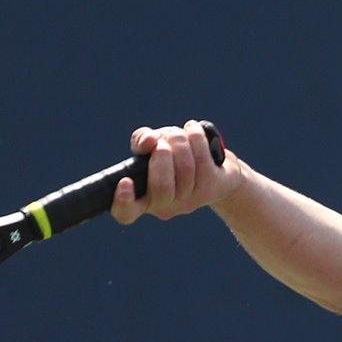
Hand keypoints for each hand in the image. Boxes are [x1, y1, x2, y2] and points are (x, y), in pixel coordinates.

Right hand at [110, 120, 244, 224]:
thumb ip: (141, 141)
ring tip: (179, 134)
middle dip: (162, 155)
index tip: (125, 181)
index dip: (122, 202)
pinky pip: (202, 159)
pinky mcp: (212, 188)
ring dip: (179, 141)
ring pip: (185, 169)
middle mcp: (166, 205)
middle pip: (162, 186)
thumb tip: (147, 142)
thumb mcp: (153, 147)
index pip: (127, 213)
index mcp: (144, 199)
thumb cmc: (176, 158)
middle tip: (162, 143)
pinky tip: (192, 128)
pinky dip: (195, 136)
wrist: (218, 170)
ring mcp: (191, 200)